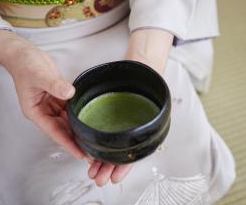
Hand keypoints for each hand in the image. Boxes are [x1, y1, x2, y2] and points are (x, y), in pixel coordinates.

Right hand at [0, 30, 131, 185]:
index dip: (68, 144)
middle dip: (76, 140)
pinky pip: (70, 108)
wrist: (24, 53)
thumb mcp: (39, 75)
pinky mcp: (58, 96)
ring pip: (67, 120)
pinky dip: (79, 113)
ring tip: (94, 139)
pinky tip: (90, 118)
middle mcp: (43, 111)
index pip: (55, 132)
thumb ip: (55, 85)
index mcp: (35, 112)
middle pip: (63, 130)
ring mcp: (51, 104)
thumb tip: (70, 93)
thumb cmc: (25, 65)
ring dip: (79, 129)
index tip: (81, 154)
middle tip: (93, 151)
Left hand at [85, 29, 173, 185]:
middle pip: (119, 152)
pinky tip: (91, 155)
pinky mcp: (106, 117)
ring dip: (102, 161)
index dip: (125, 165)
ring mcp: (118, 123)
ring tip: (94, 173)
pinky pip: (101, 135)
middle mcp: (129, 126)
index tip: (115, 176)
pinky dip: (97, 146)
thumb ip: (150, 101)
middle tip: (100, 178)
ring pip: (110, 147)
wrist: (139, 69)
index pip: (133, 151)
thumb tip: (154, 112)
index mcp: (142, 124)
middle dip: (108, 166)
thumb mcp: (151, 87)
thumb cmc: (145, 77)